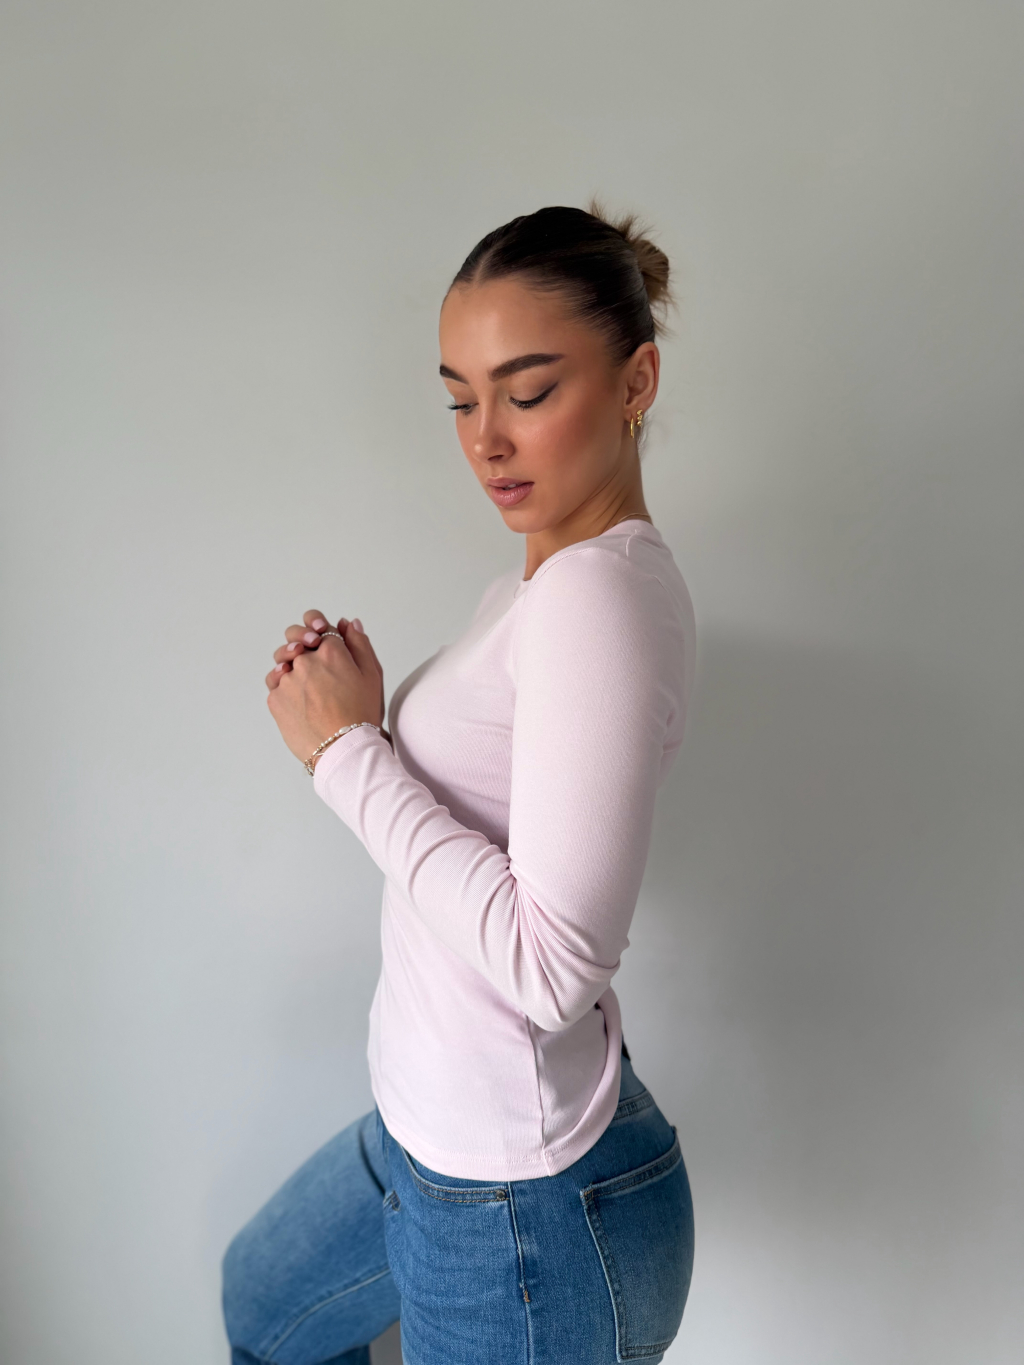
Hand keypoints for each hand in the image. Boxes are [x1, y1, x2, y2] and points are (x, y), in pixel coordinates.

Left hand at [265, 609, 384, 767]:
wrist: (343, 749)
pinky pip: (275, 685)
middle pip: (296, 639)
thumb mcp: (372, 675)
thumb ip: (359, 644)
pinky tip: (300, 700)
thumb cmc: (362, 714)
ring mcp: (287, 680)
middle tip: (310, 654)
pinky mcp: (275, 699)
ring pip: (283, 662)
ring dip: (292, 666)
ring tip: (308, 685)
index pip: (319, 625)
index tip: (320, 635)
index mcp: (331, 651)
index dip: (319, 628)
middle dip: (301, 642)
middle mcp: (305, 660)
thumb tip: (346, 623)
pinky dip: (285, 687)